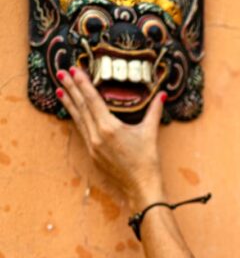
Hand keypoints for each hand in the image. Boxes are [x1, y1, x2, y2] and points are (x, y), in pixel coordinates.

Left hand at [57, 67, 166, 208]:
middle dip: (71, 88)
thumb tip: (162, 94)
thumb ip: (154, 111)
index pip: (92, 100)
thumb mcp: (150, 133)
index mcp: (109, 128)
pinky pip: (81, 131)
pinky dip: (76, 118)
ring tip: (60, 89)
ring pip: (78, 119)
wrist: (140, 187)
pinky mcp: (92, 154)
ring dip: (69, 103)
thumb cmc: (147, 161)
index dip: (83, 83)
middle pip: (81, 107)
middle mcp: (96, 136)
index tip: (74, 70)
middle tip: (60, 73)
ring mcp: (92, 146)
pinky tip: (73, 111)